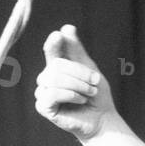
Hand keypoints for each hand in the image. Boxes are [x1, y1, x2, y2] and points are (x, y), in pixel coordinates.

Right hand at [34, 24, 116, 139]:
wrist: (101, 118)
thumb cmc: (95, 94)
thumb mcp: (89, 68)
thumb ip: (76, 50)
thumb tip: (67, 27)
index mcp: (57, 65)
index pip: (51, 49)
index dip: (54, 42)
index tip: (59, 35)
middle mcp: (47, 77)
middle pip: (56, 64)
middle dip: (80, 73)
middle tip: (94, 83)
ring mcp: (43, 92)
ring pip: (54, 78)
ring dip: (77, 85)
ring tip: (89, 93)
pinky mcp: (43, 107)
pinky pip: (52, 94)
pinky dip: (70, 95)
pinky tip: (80, 100)